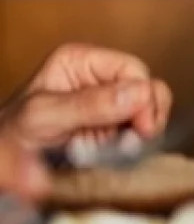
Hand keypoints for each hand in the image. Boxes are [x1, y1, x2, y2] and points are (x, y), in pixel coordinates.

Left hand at [0, 44, 172, 198]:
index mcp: (81, 61)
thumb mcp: (44, 116)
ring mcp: (106, 104)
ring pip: (148, 111)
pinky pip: (138, 132)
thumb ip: (89, 104)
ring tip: (125, 150)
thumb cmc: (10, 136)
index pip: (133, 70)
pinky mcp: (110, 128)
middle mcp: (97, 78)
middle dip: (147, 116)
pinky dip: (136, 145)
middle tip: (138, 141)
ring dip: (142, 133)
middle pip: (146, 89)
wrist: (1, 161)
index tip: (141, 129)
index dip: (143, 98)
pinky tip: (121, 154)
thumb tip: (139, 94)